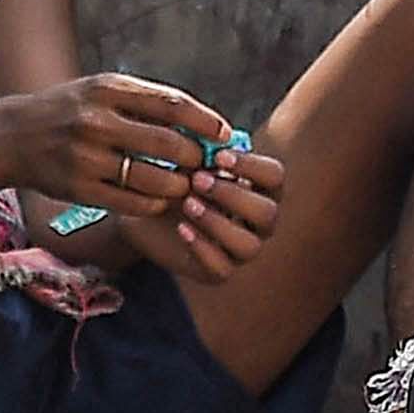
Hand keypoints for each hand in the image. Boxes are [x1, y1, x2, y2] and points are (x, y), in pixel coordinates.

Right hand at [0, 72, 260, 233]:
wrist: (11, 136)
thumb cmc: (69, 111)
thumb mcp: (101, 90)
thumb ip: (145, 102)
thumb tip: (201, 121)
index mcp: (108, 89)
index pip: (172, 104)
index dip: (205, 121)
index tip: (223, 133)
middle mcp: (97, 121)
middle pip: (168, 143)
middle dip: (197, 158)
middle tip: (207, 165)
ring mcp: (87, 157)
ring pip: (154, 177)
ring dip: (179, 185)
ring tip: (187, 185)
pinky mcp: (79, 188)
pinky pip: (131, 201)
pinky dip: (154, 202)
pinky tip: (159, 198)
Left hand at [63, 144, 281, 279]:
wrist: (139, 212)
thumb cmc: (171, 180)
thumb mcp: (183, 160)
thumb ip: (201, 149)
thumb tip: (212, 141)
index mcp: (258, 188)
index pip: (275, 177)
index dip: (252, 167)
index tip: (218, 156)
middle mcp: (257, 221)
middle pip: (268, 213)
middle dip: (232, 195)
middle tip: (197, 180)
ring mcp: (240, 249)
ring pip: (249, 245)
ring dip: (218, 222)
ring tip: (188, 204)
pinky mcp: (218, 271)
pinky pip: (222, 268)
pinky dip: (203, 247)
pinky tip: (181, 229)